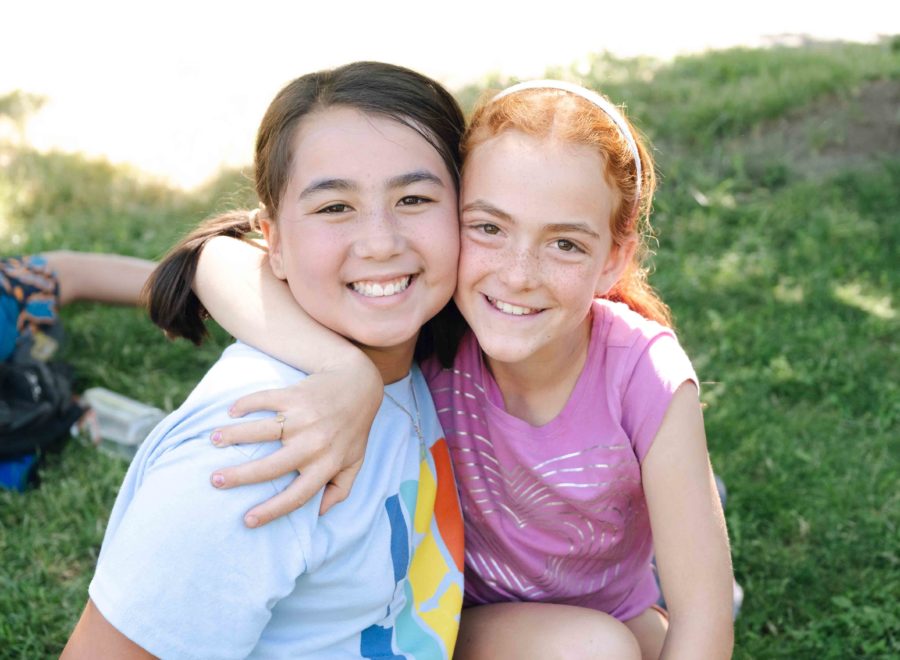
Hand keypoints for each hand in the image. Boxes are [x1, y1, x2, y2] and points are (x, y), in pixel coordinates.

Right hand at [208, 355, 381, 525]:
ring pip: (261, 430)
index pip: (297, 495)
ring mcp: (303, 418)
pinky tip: (231, 411)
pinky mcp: (295, 395)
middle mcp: (313, 444)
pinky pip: (265, 400)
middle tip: (215, 481)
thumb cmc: (354, 428)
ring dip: (233, 435)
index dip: (272, 511)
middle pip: (270, 466)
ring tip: (213, 440)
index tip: (247, 521)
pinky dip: (245, 404)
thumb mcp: (354, 461)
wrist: (360, 384)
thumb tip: (320, 513)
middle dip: (239, 476)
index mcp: (326, 465)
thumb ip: (340, 488)